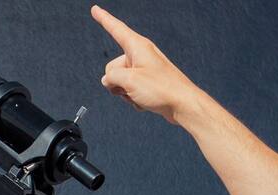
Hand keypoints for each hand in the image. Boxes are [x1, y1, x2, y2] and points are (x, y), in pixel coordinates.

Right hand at [92, 6, 207, 125]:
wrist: (182, 104)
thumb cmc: (162, 88)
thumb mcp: (129, 80)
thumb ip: (112, 77)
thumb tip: (107, 80)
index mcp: (137, 46)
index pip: (115, 29)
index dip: (104, 19)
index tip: (95, 9)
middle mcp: (140, 55)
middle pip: (113, 66)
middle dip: (115, 81)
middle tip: (130, 88)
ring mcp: (144, 69)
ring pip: (120, 80)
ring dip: (125, 92)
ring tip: (140, 95)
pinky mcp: (148, 82)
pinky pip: (130, 89)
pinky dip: (134, 97)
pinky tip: (145, 100)